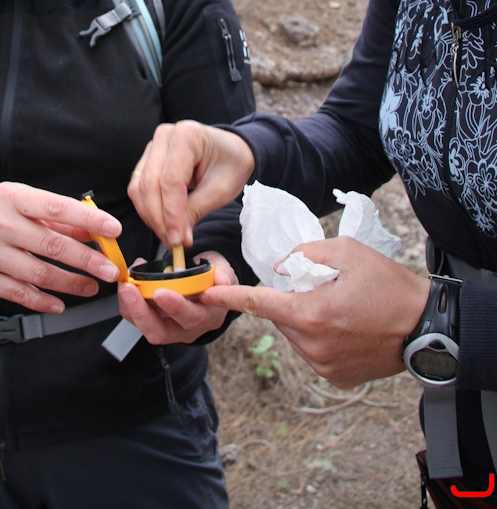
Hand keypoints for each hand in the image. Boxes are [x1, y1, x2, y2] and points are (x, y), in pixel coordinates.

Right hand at [0, 182, 121, 313]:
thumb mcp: (20, 200)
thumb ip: (56, 216)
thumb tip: (93, 231)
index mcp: (12, 198)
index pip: (56, 207)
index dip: (89, 220)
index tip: (113, 230)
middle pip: (51, 245)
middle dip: (86, 259)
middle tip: (109, 269)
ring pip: (38, 273)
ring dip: (70, 283)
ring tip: (91, 286)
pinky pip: (18, 294)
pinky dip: (43, 301)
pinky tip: (60, 303)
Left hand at [117, 252, 236, 344]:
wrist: (209, 287)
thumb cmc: (214, 280)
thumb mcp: (224, 272)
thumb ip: (223, 274)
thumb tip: (221, 279)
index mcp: (207, 316)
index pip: (191, 318)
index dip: (175, 307)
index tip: (160, 292)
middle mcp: (187, 329)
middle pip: (161, 332)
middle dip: (142, 311)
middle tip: (129, 289)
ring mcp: (170, 329)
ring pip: (146, 327)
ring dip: (131, 308)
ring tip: (124, 285)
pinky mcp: (156, 322)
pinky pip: (138, 319)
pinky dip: (129, 303)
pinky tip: (126, 283)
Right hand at [128, 120, 254, 248]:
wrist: (232, 151)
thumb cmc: (230, 164)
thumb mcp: (221, 189)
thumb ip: (196, 211)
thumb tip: (178, 237)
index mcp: (188, 135)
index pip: (170, 180)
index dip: (171, 213)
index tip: (178, 239)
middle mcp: (165, 136)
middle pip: (149, 184)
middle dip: (159, 218)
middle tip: (173, 242)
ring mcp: (154, 146)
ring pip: (139, 187)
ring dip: (151, 216)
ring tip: (170, 234)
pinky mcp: (148, 159)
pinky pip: (138, 187)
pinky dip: (148, 209)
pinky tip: (163, 222)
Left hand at [201, 237, 429, 386]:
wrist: (426, 327)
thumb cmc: (388, 285)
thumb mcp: (347, 252)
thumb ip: (307, 253)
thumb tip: (282, 268)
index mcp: (310, 313)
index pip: (260, 303)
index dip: (230, 297)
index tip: (206, 295)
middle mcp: (312, 345)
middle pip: (282, 318)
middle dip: (291, 301)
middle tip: (322, 287)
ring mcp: (324, 367)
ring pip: (297, 336)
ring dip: (306, 320)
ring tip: (341, 308)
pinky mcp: (337, 379)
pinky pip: (314, 353)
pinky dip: (321, 338)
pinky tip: (347, 328)